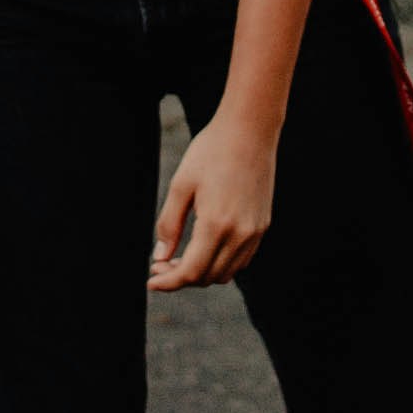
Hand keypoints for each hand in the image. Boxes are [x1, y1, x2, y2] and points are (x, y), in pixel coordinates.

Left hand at [149, 107, 276, 288]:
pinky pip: (241, 259)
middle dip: (181, 278)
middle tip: (159, 265)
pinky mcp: (262, 225)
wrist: (250, 130)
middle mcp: (240, 234)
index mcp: (216, 225)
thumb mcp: (181, 186)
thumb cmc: (210, 152)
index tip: (150, 282)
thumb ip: (169, 224)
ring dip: (202, 273)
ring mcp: (255, 231)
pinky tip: (203, 249)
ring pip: (226, 273)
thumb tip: (160, 257)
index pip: (191, 272)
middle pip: (208, 276)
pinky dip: (220, 264)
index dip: (169, 282)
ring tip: (179, 259)